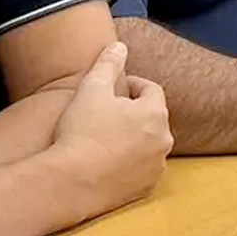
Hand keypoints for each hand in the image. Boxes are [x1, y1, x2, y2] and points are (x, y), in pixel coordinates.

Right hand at [49, 41, 171, 216]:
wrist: (72, 182)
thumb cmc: (82, 132)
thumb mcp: (92, 88)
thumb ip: (109, 64)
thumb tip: (120, 47)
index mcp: (155, 114)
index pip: (151, 90)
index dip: (131, 85)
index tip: (111, 89)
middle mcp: (163, 141)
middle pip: (152, 118)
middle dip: (133, 112)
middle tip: (106, 113)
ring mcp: (156, 167)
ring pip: (148, 144)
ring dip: (133, 138)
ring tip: (105, 138)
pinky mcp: (145, 188)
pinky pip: (141, 169)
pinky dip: (129, 163)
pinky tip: (107, 161)